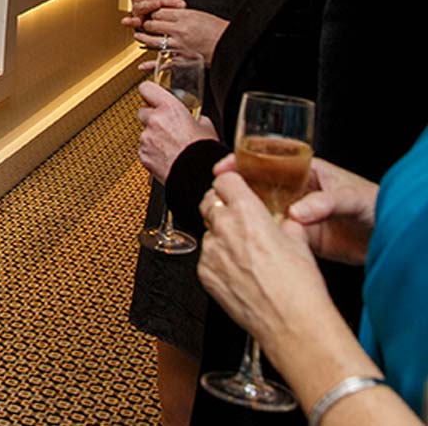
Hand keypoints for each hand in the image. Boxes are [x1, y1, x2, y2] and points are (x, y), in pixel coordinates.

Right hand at [122, 0, 184, 27]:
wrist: (156, 13)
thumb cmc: (162, 0)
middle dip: (167, 0)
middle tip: (180, 4)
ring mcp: (135, 7)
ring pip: (143, 7)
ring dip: (154, 8)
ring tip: (164, 10)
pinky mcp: (136, 20)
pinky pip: (132, 21)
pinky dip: (131, 21)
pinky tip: (134, 21)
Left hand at [134, 9, 227, 64]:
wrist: (230, 45)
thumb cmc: (217, 29)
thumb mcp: (199, 14)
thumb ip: (182, 13)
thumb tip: (168, 12)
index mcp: (184, 17)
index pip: (158, 11)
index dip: (152, 11)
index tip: (152, 13)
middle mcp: (178, 31)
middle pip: (152, 25)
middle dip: (146, 24)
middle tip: (144, 24)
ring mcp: (178, 46)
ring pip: (152, 42)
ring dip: (143, 39)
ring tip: (139, 37)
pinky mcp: (181, 60)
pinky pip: (162, 62)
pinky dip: (151, 65)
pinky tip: (143, 65)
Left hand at [137, 78, 216, 181]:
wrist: (196, 176)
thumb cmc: (203, 152)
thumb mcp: (206, 126)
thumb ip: (193, 116)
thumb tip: (193, 118)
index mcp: (169, 108)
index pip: (146, 88)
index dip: (150, 92)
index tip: (153, 96)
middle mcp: (154, 121)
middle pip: (143, 111)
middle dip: (152, 117)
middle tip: (165, 125)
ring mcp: (146, 139)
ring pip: (144, 132)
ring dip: (153, 136)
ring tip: (170, 146)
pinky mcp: (143, 155)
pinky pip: (144, 149)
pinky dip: (152, 152)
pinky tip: (166, 156)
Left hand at [198, 171, 332, 347]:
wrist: (293, 326)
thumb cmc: (300, 287)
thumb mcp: (298, 241)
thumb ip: (283, 222)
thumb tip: (282, 220)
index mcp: (247, 212)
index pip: (224, 180)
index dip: (231, 183)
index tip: (235, 189)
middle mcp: (224, 228)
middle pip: (210, 201)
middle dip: (221, 206)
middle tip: (238, 219)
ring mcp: (211, 252)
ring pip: (208, 231)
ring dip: (221, 236)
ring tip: (245, 255)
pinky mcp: (205, 275)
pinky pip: (206, 258)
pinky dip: (218, 261)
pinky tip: (240, 273)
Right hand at [212, 154, 377, 265]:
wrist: (386, 236)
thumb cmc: (372, 204)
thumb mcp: (348, 197)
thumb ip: (323, 203)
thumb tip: (296, 213)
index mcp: (303, 170)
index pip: (265, 159)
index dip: (241, 161)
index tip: (223, 168)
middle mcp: (294, 191)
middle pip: (257, 185)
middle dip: (235, 188)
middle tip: (216, 195)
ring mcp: (295, 214)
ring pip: (262, 211)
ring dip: (246, 215)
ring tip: (227, 220)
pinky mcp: (300, 238)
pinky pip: (275, 235)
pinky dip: (262, 238)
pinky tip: (250, 242)